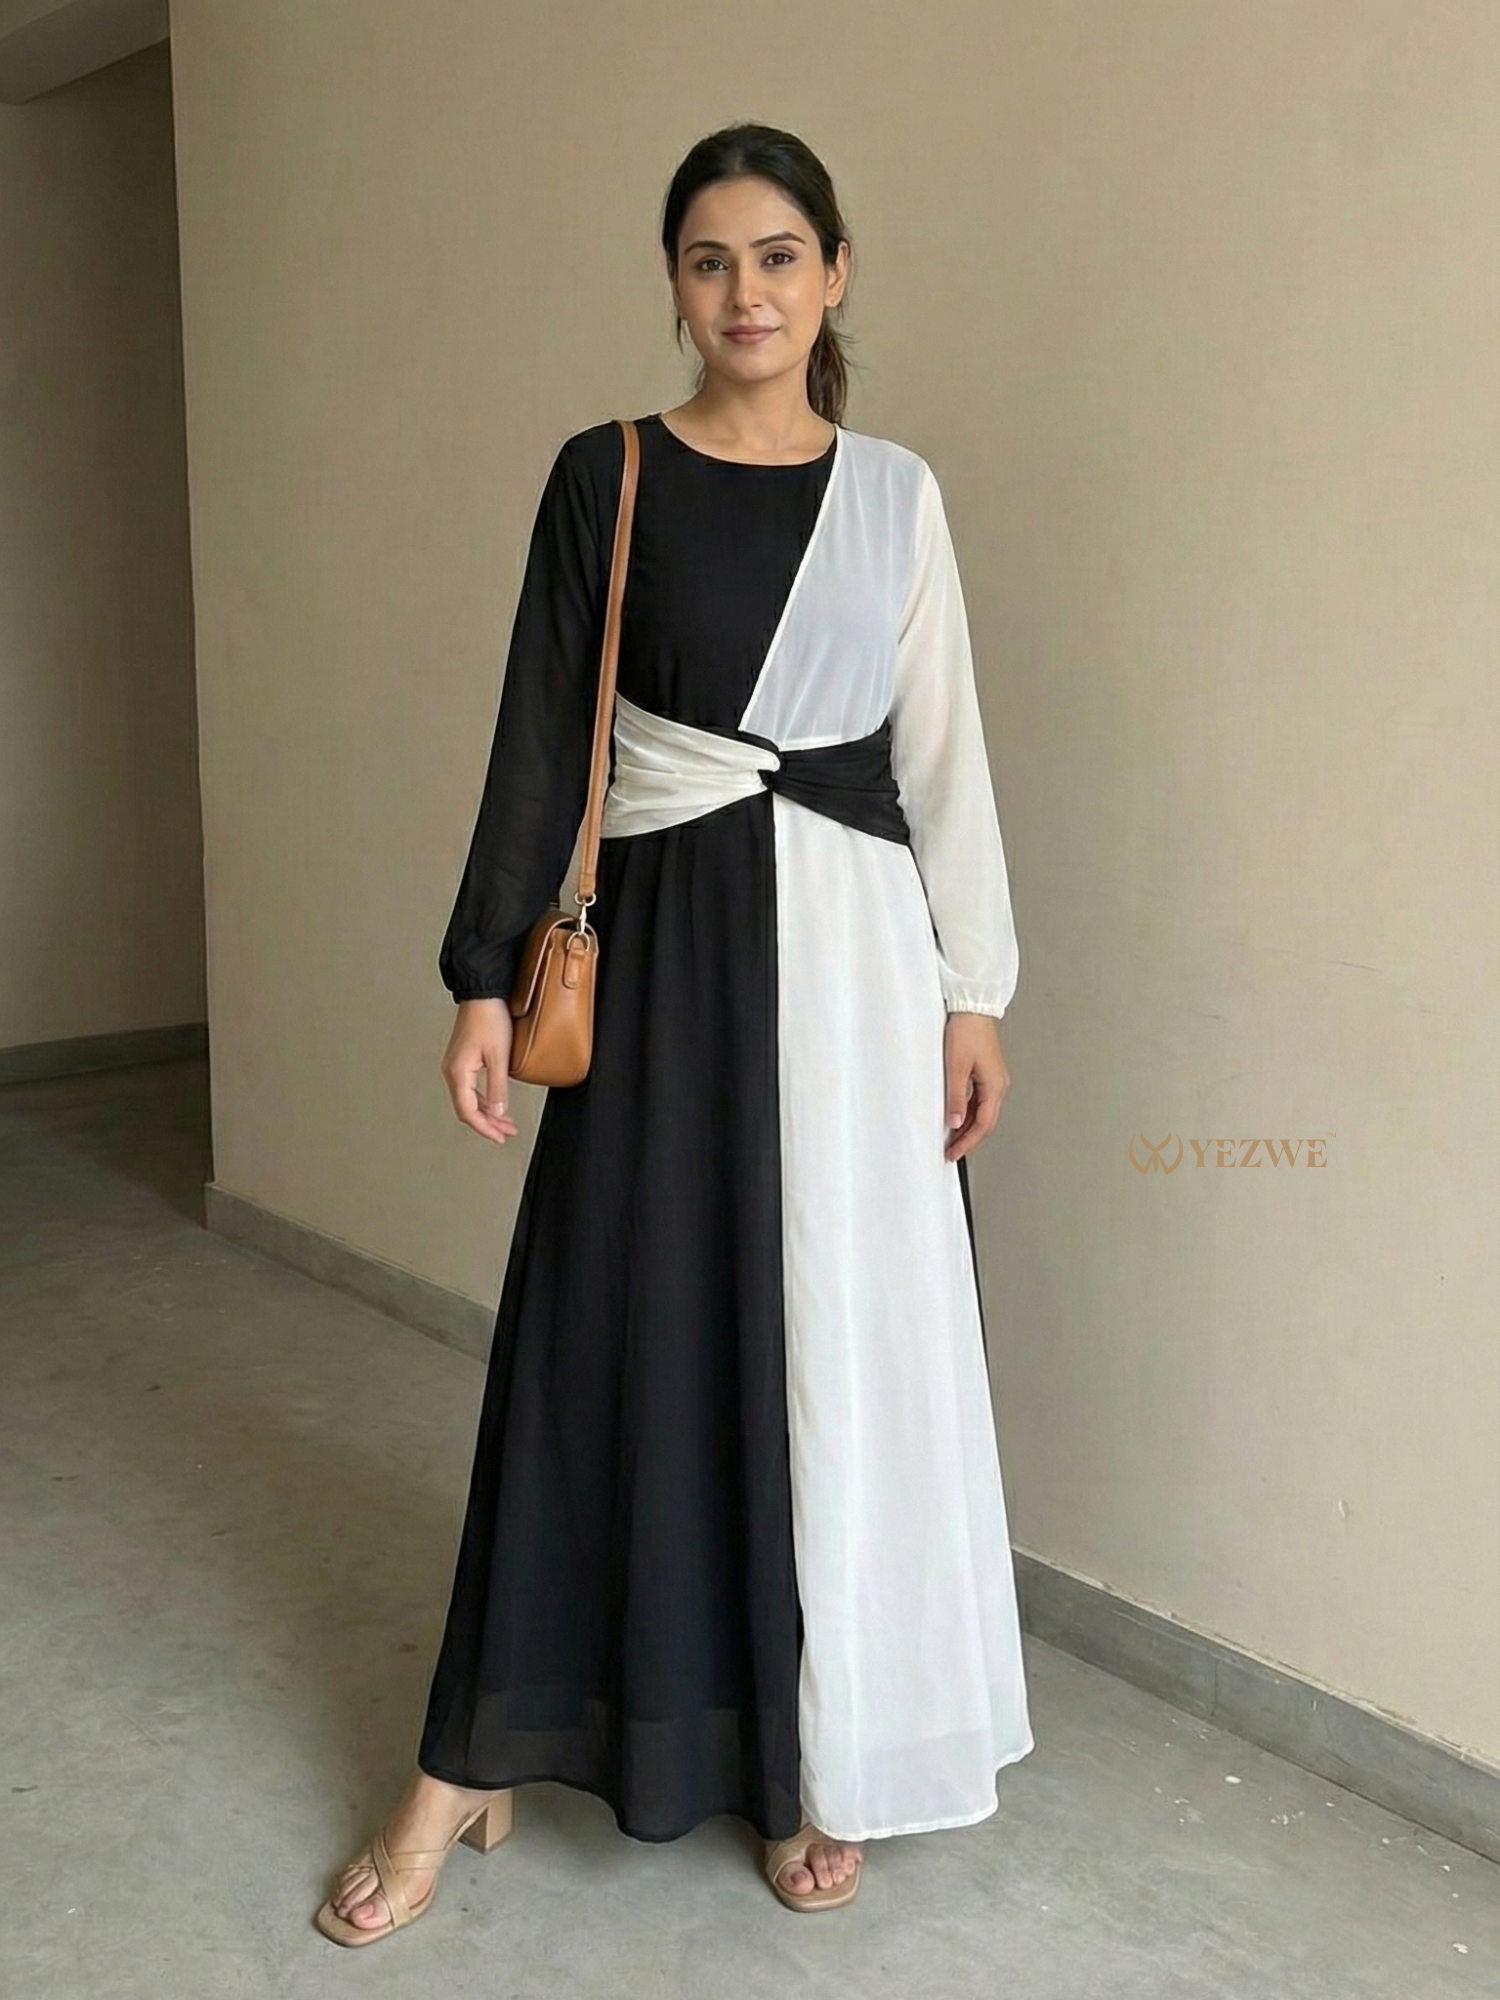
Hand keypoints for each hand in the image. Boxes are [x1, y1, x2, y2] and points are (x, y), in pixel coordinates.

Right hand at [441, 999, 520, 1143]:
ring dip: (487, 1112)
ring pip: (469, 1100)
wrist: (482, 995)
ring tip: (505, 1122)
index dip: (484, 1128)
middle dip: (487, 1123)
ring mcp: (456, 1066)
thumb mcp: (499, 1056)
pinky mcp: (462, 1060)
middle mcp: (452, 1071)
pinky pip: (470, 1088)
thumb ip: (498, 1086)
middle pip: (467, 1109)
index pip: (468, 1111)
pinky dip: (484, 1100)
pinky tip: (496, 1103)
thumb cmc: (488, 1018)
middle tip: (505, 1133)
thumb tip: (499, 1111)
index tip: (499, 1137)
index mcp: (458, 1072)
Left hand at [943, 1012, 1009, 1162]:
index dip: (967, 1142)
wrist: (973, 1008)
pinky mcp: (988, 1074)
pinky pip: (980, 1101)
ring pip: (983, 1113)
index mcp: (995, 1086)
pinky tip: (957, 1117)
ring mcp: (995, 1080)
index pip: (983, 1125)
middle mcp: (999, 1086)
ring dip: (969, 1127)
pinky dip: (970, 1113)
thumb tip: (954, 1122)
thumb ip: (955, 1097)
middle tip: (952, 1152)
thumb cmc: (966, 1031)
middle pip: (986, 1122)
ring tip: (952, 1138)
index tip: (954, 1153)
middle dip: (969, 1139)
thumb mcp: (956, 1067)